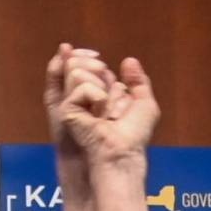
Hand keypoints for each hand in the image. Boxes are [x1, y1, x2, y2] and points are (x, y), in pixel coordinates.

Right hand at [43, 45, 160, 172]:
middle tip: (109, 96)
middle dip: (98, 70)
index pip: (92, 67)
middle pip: (80, 63)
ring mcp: (73, 103)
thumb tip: (128, 60)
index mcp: (98, 95)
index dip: (95, 62)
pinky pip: (82, 86)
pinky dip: (97, 96)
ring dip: (100, 88)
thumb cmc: (134, 134)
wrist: (122, 151)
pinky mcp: (66, 110)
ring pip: (78, 71)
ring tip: (105, 110)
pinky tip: (98, 114)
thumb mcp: (144, 102)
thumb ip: (138, 80)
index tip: (102, 65)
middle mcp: (83, 97)